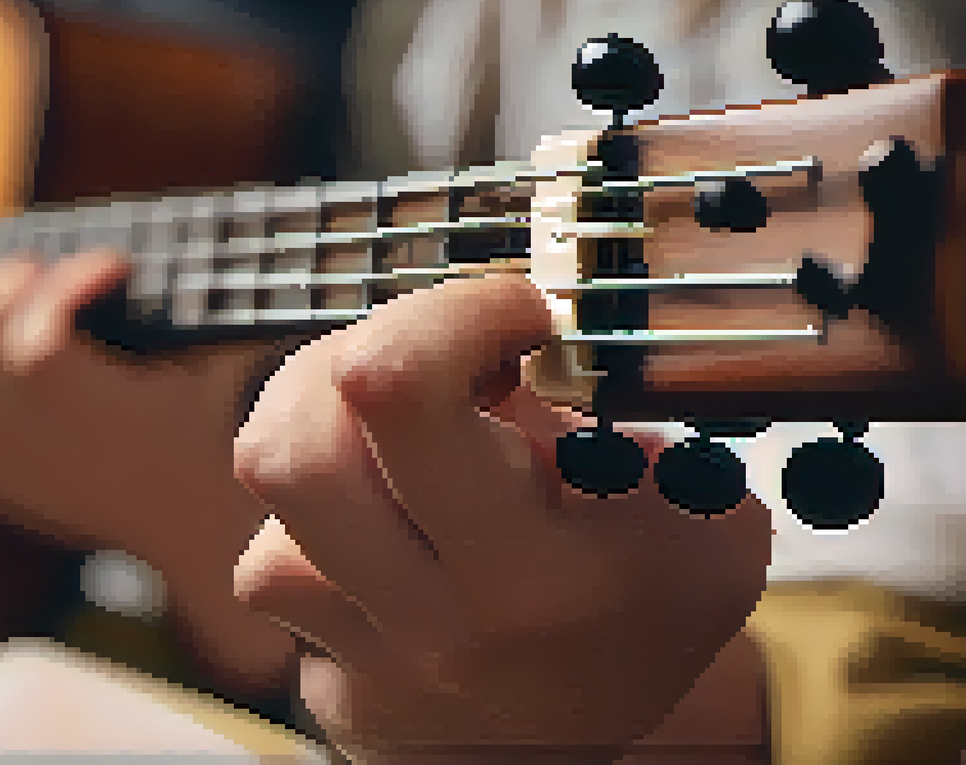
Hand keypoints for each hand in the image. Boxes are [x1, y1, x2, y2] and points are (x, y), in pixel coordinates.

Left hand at [0, 249, 294, 691]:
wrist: (181, 513)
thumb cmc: (203, 416)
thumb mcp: (219, 354)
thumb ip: (201, 300)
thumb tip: (201, 229)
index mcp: (103, 427)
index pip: (37, 347)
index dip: (66, 284)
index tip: (115, 264)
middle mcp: (36, 451)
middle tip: (43, 275)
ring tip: (3, 307)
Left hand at [232, 274, 771, 759]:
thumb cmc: (632, 636)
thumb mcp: (700, 542)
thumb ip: (648, 438)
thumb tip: (553, 352)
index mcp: (533, 573)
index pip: (406, 395)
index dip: (446, 312)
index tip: (514, 314)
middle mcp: (426, 610)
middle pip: (300, 442)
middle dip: (363, 350)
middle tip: (431, 350)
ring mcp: (358, 639)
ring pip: (269, 478)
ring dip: (326, 413)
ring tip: (392, 415)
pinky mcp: (314, 654)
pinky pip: (267, 555)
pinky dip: (313, 509)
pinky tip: (375, 508)